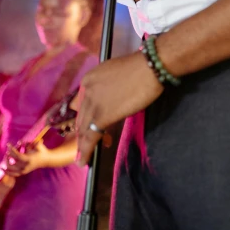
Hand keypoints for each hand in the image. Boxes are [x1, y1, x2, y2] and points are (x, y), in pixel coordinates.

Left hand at [5, 142, 49, 176]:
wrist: (46, 160)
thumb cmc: (42, 150)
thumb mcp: (37, 144)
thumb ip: (29, 143)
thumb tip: (20, 142)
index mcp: (29, 159)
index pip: (17, 155)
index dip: (12, 150)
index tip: (8, 144)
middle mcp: (26, 166)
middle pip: (13, 162)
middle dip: (8, 156)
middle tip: (7, 151)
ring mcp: (24, 170)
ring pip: (11, 170)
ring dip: (6, 164)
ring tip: (4, 159)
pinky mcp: (23, 172)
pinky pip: (13, 174)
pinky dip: (8, 172)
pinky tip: (2, 169)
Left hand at [73, 51, 163, 166]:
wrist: (149, 68)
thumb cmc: (139, 68)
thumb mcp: (114, 74)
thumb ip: (107, 88)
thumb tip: (111, 100)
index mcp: (88, 80)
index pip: (80, 104)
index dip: (85, 117)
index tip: (90, 125)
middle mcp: (86, 91)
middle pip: (81, 117)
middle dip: (83, 132)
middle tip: (87, 143)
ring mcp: (92, 104)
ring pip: (84, 129)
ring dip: (84, 143)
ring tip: (85, 156)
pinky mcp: (102, 117)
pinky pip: (90, 138)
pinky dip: (85, 151)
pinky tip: (84, 161)